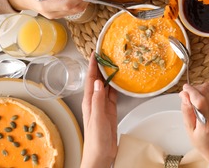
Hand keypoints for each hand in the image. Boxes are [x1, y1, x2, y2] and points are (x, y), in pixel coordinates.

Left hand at [80, 52, 117, 167]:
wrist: (101, 155)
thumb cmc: (95, 140)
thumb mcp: (97, 118)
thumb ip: (98, 100)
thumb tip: (99, 82)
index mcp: (89, 102)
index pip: (90, 79)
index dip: (92, 66)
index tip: (95, 53)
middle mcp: (94, 101)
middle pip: (97, 80)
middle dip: (100, 66)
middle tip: (106, 53)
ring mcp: (102, 106)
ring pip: (105, 86)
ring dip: (108, 74)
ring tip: (113, 62)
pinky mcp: (110, 111)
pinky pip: (112, 95)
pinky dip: (115, 86)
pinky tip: (119, 81)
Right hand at [180, 84, 208, 167]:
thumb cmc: (205, 143)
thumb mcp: (190, 131)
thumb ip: (187, 112)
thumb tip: (184, 96)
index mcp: (208, 124)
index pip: (201, 101)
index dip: (191, 91)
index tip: (184, 88)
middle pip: (206, 91)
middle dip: (194, 89)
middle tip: (186, 94)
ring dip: (199, 89)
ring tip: (193, 97)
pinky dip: (206, 93)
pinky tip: (201, 100)